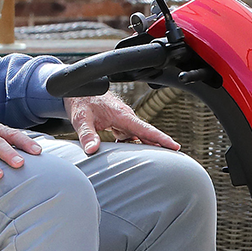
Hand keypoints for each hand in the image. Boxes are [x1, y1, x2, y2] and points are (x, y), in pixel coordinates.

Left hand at [64, 93, 180, 154]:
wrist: (77, 90)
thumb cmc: (80, 100)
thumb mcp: (81, 118)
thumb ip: (87, 134)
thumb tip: (92, 150)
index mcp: (121, 115)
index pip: (145, 129)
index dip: (161, 138)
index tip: (175, 146)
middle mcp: (125, 117)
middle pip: (146, 133)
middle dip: (159, 144)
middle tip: (172, 158)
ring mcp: (122, 120)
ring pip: (137, 135)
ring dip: (143, 145)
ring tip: (151, 160)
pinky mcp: (117, 122)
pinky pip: (128, 135)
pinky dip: (130, 143)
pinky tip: (126, 153)